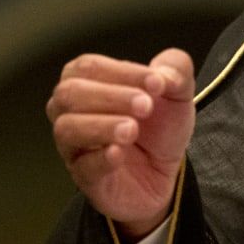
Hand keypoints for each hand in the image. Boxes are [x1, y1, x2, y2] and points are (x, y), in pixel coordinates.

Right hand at [45, 48, 196, 241]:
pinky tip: (119, 153)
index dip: (124, 72)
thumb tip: (162, 75)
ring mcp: (74, 145)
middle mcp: (70, 110)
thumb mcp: (176, 92)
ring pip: (67, 129)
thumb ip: (176, 70)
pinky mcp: (84, 176)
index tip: (157, 83)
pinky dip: (100, 158)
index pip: (90, 67)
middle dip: (110, 96)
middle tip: (145, 106)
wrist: (164, 173)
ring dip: (102, 126)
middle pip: (70, 93)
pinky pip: (82, 166)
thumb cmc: (157, 127)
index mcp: (87, 80)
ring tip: (132, 129)